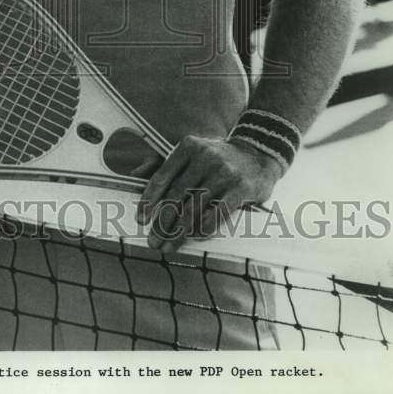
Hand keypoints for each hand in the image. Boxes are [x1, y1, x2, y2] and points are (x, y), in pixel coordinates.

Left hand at [136, 135, 283, 255]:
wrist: (258, 154)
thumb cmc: (217, 157)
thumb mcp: (191, 152)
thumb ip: (163, 163)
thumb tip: (134, 175)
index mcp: (188, 147)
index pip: (162, 176)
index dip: (149, 200)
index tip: (141, 219)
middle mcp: (205, 157)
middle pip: (176, 195)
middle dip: (162, 222)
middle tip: (153, 241)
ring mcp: (224, 172)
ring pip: (194, 208)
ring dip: (179, 232)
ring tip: (169, 246)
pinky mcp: (241, 188)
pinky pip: (218, 213)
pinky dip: (205, 228)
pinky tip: (195, 238)